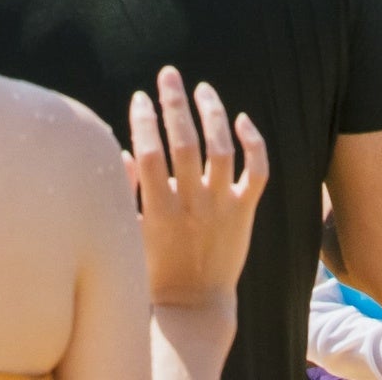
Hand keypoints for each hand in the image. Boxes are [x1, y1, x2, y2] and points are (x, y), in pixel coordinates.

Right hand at [125, 68, 268, 309]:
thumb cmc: (154, 271)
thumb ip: (126, 192)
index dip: (144, 120)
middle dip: (174, 102)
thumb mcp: (129, 235)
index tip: (140, 97)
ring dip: (212, 113)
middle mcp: (192, 204)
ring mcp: (222, 206)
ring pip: (222, 148)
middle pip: (184, 142)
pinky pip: (257, 170)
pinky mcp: (245, 212)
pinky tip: (242, 119)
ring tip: (202, 88)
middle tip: (168, 74)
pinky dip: (254, 142)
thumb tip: (123, 151)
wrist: (195, 307)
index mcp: (158, 209)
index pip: (149, 152)